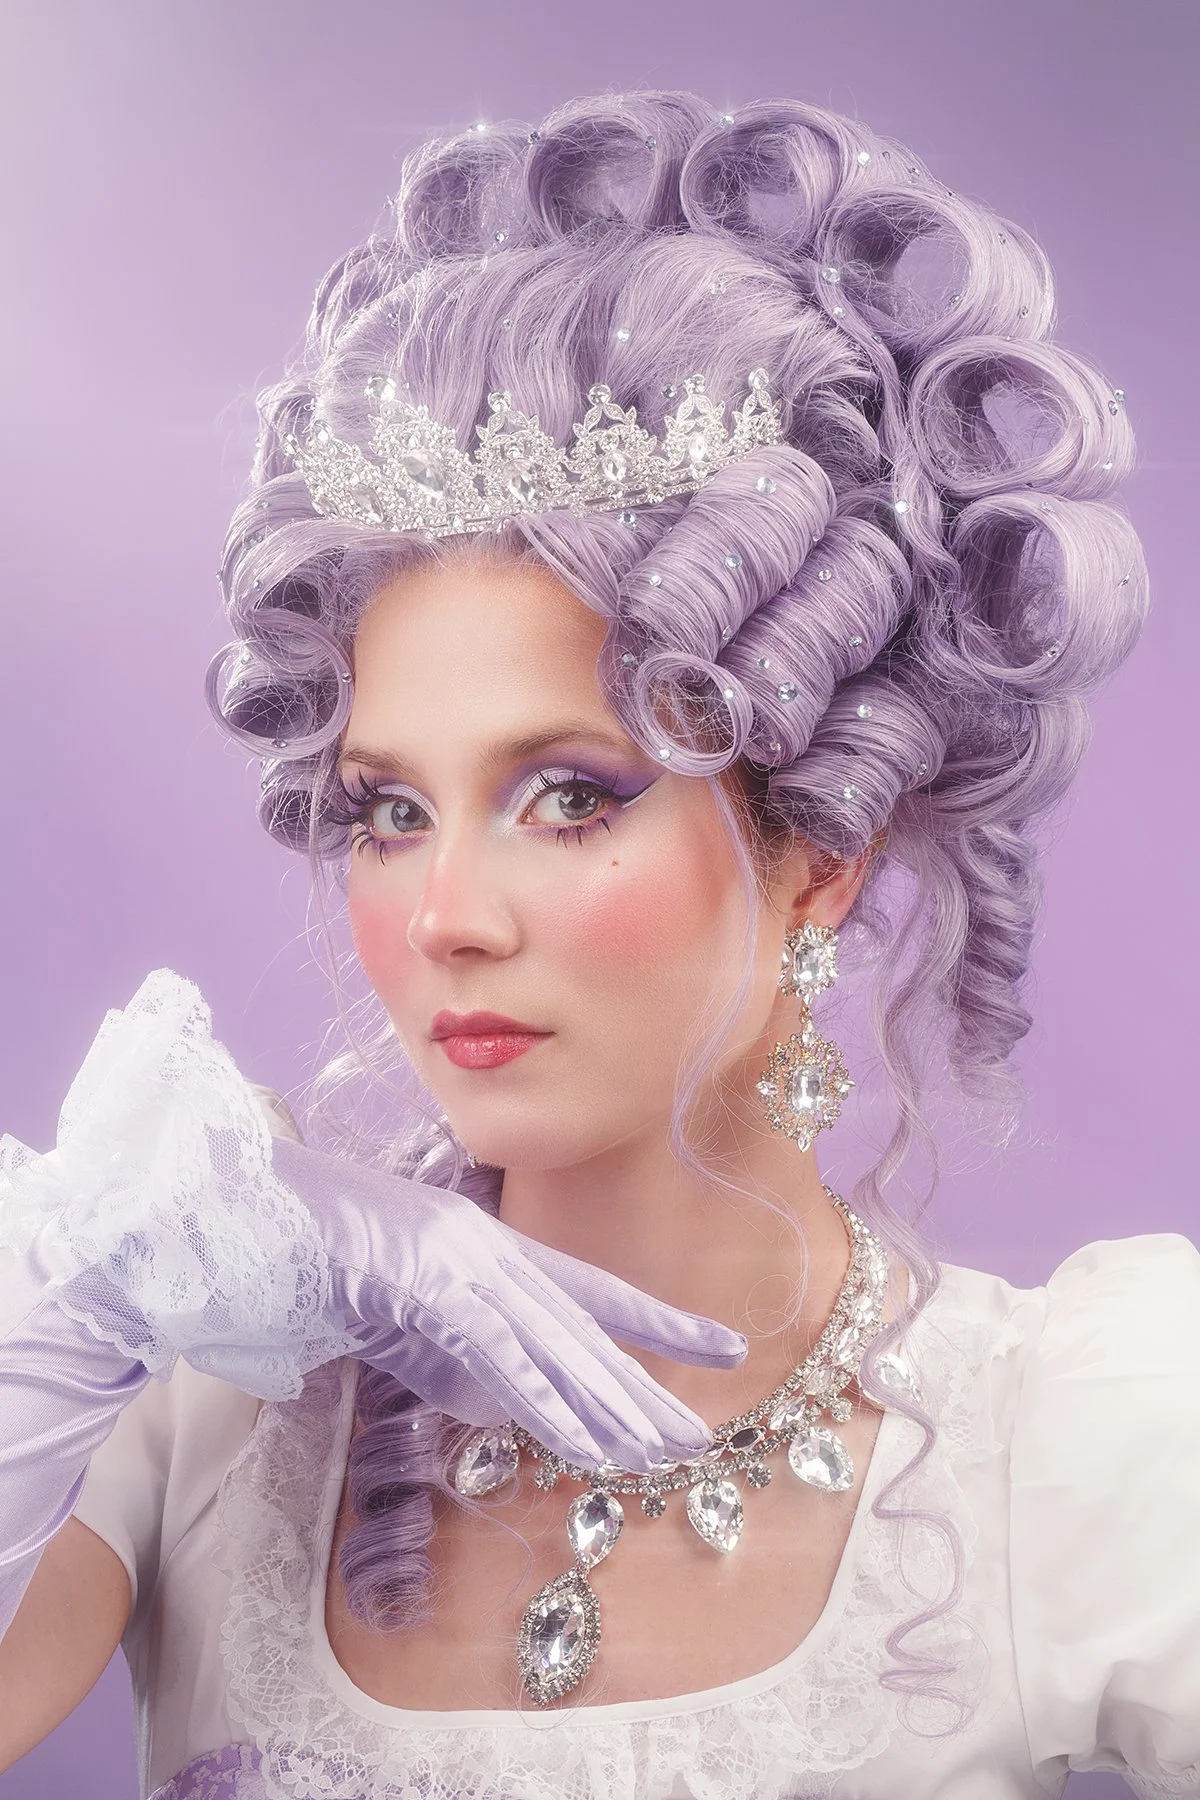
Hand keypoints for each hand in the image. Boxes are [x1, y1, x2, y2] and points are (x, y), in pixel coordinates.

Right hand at [271, 1136, 744, 1473]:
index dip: (657, 1322)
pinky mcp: (426, 1283)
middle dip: (643, 1384)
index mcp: (487, 1248)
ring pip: (552, 1342)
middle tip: (701, 1438)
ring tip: (660, 1454)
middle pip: (583, 1326)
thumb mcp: (401, 1321)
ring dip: (606, 1405)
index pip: (588, 1289)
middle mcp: (487, 1248)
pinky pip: (495, 1350)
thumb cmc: (312, 1262)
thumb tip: (514, 1411)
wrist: (242, 1216)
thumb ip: (457, 1360)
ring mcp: (460, 1260)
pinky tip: (581, 1436)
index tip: (723, 1346)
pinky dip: (540, 1396)